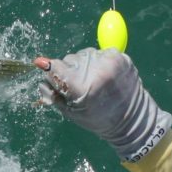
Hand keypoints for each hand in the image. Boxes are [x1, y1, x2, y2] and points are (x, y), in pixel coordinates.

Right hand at [34, 48, 171, 161]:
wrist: (132, 119)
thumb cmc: (97, 119)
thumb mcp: (71, 112)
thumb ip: (53, 90)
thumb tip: (40, 65)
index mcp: (83, 88)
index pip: (56, 67)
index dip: (50, 70)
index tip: (46, 68)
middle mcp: (96, 71)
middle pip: (69, 59)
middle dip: (70, 71)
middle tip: (81, 88)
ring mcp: (109, 61)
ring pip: (83, 54)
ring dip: (84, 65)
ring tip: (95, 82)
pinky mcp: (119, 56)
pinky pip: (98, 52)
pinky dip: (97, 62)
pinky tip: (104, 76)